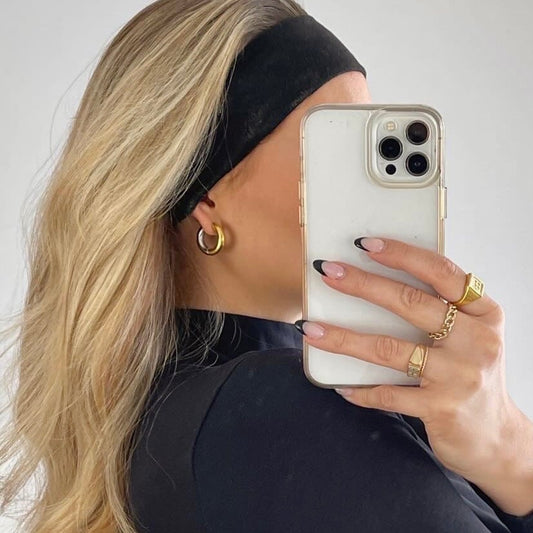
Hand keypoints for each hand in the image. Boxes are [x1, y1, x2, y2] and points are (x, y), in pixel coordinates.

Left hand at [296, 236, 523, 488]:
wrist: (496, 437)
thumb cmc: (473, 375)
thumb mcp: (470, 335)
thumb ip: (440, 309)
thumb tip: (377, 280)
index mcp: (483, 313)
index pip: (441, 272)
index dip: (402, 255)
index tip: (365, 244)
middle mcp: (476, 341)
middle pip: (411, 303)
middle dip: (363, 285)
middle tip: (328, 273)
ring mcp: (459, 376)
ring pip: (390, 349)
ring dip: (344, 338)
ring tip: (311, 329)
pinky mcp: (442, 409)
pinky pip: (388, 394)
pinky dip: (360, 390)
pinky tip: (340, 385)